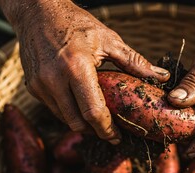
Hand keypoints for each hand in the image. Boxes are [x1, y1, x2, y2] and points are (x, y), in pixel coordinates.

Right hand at [12, 0, 168, 143]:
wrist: (38, 12)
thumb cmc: (76, 23)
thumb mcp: (109, 39)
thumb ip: (135, 62)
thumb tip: (162, 76)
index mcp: (76, 67)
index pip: (93, 112)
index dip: (107, 129)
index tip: (117, 137)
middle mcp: (54, 79)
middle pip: (77, 122)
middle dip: (95, 132)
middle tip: (110, 132)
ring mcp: (40, 85)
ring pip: (64, 119)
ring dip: (82, 124)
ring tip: (97, 121)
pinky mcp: (32, 87)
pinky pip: (54, 109)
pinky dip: (69, 113)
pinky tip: (80, 106)